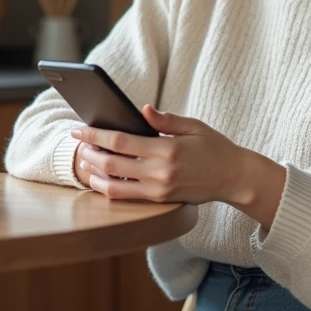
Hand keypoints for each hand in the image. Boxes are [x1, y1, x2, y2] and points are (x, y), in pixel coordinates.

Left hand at [72, 106, 254, 206]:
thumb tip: (143, 109)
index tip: (79, 129)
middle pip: (112, 164)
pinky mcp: (160, 200)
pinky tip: (101, 178)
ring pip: (114, 185)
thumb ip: (166, 120)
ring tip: (85, 160)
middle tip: (77, 142)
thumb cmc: (215, 147)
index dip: (96, 135)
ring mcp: (159, 190)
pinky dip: (109, 188)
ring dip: (94, 173)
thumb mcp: (194, 126)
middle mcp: (160, 172)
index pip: (121, 142)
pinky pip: (126, 197)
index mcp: (167, 149)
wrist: (233, 177)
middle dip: (89, 152)